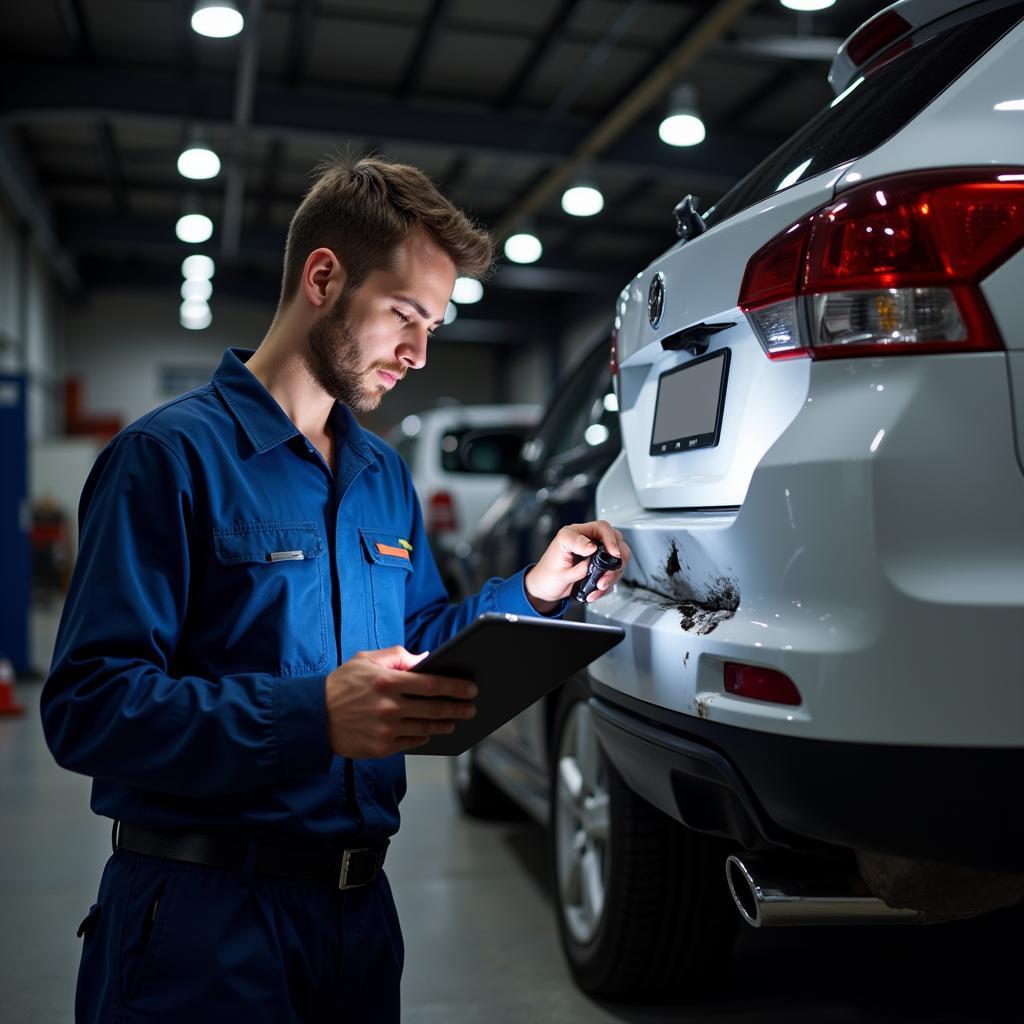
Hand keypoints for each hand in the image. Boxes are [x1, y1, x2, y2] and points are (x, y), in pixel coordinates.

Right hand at [325, 646, 476, 757]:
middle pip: (434, 709)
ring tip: (454, 721)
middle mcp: (389, 707)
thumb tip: (425, 659)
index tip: (470, 688)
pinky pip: (411, 743)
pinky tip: (430, 731)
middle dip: (458, 708)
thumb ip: (397, 657)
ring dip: (444, 724)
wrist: (313, 717)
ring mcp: (386, 730)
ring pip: (426, 728)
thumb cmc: (341, 685)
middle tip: (471, 707)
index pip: (432, 684)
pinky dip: (424, 736)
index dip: (455, 687)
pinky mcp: (381, 748)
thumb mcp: (365, 660)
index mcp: (387, 682)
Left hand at [524, 521, 630, 613]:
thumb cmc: (547, 573)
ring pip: (617, 560)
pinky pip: (611, 575)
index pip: (602, 528)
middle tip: (609, 573)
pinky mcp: (598, 569)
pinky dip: (607, 585)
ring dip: (612, 575)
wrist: (545, 590)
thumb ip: (576, 551)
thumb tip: (592, 547)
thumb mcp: (557, 559)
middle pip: (616, 542)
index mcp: (576, 534)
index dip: (611, 539)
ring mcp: (595, 556)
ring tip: (599, 585)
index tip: (613, 553)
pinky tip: (595, 591)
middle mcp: (588, 542)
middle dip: (616, 560)